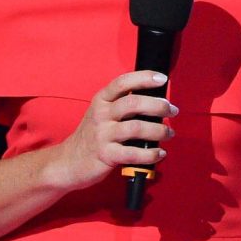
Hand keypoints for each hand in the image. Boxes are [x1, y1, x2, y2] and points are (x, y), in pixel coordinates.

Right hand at [48, 71, 176, 189]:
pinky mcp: (106, 155)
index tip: (162, 79)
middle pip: (133, 103)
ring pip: (136, 127)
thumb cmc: (93, 136)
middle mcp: (101, 115)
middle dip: (158, 105)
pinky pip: (134, 153)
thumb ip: (123, 105)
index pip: (122, 82)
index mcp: (101, 101)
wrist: (68, 162)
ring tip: (169, 133)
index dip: (144, 78)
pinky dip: (151, 153)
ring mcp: (102, 135)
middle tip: (172, 110)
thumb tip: (156, 100)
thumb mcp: (102, 114)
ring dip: (159, 130)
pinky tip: (160, 153)